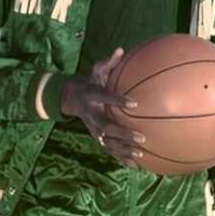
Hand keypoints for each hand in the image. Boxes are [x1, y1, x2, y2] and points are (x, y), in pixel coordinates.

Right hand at [60, 47, 146, 167]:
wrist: (73, 98)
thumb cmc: (91, 81)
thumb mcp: (96, 70)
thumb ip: (108, 62)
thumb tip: (120, 50)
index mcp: (92, 96)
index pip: (104, 97)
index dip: (117, 100)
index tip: (134, 103)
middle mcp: (91, 115)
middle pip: (106, 127)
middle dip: (123, 134)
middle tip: (141, 137)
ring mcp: (93, 128)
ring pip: (107, 142)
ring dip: (123, 150)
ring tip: (139, 154)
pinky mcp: (97, 136)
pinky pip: (109, 149)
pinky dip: (120, 158)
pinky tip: (135, 165)